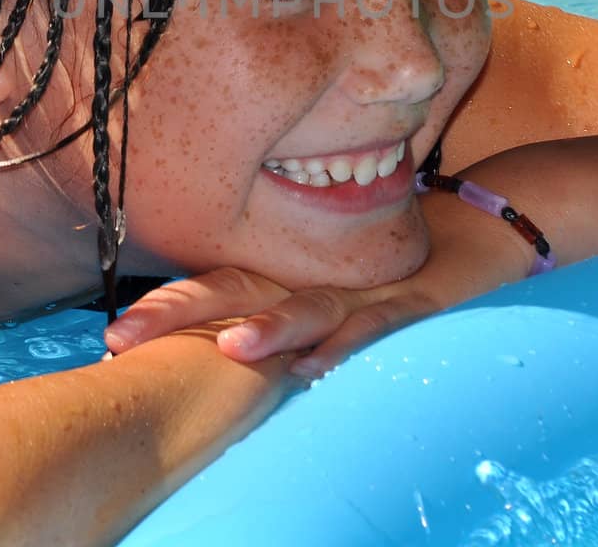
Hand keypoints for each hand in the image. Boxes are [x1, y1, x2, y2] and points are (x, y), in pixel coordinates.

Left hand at [103, 192, 532, 377]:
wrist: (484, 230)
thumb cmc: (394, 270)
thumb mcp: (329, 291)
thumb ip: (281, 313)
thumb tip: (217, 345)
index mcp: (289, 275)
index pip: (215, 285)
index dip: (165, 306)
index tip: (113, 333)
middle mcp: (314, 278)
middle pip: (237, 291)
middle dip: (179, 314)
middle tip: (122, 337)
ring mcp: (362, 291)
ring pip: (305, 308)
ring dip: (267, 329)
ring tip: (229, 347)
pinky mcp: (414, 304)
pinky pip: (377, 326)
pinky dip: (348, 345)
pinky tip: (318, 366)